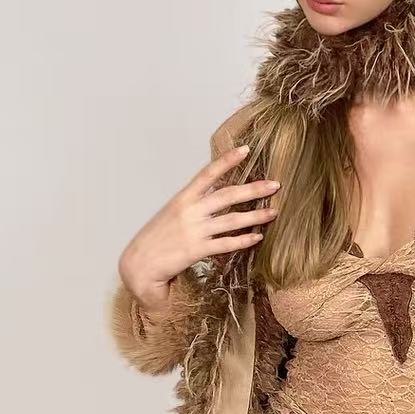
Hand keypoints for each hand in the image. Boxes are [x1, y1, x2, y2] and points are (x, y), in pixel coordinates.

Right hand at [117, 144, 280, 311]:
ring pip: (232, 220)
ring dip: (256, 216)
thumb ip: (194, 200)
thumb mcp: (172, 211)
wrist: (139, 264)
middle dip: (253, 189)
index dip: (227, 160)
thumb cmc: (157, 237)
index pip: (208, 173)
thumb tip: (216, 188)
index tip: (245, 149)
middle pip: (227, 196)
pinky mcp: (197, 250)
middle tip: (275, 184)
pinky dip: (243, 241)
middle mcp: (190, 211)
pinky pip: (226, 244)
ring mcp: (194, 231)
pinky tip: (257, 237)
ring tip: (274, 212)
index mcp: (183, 198)